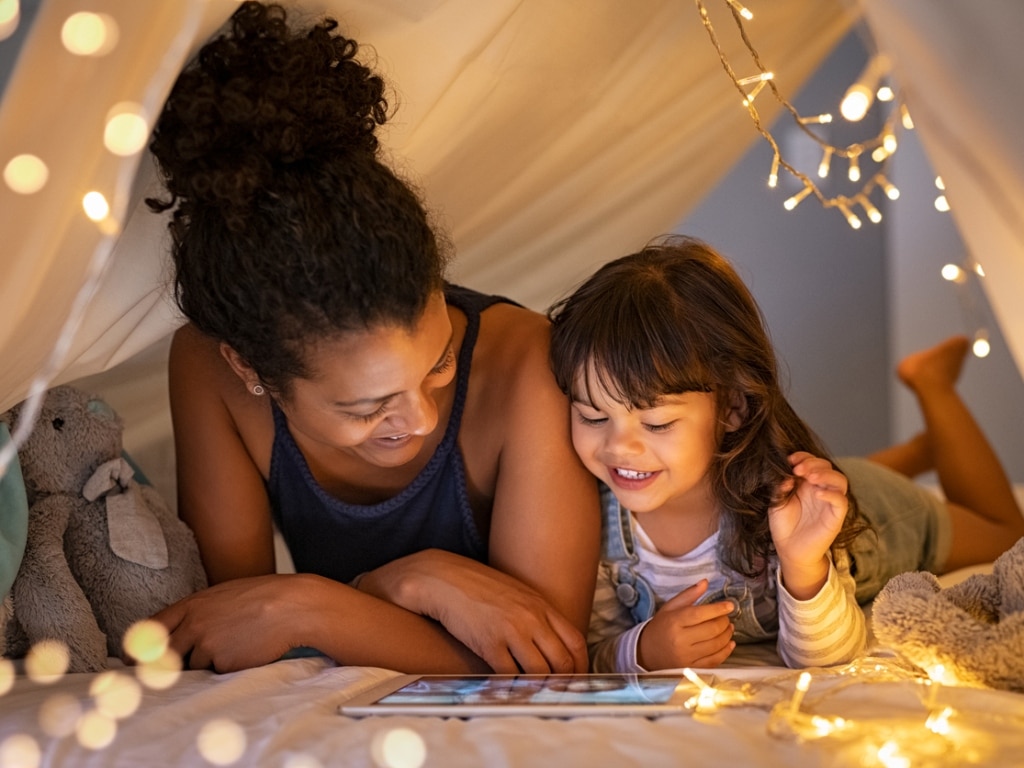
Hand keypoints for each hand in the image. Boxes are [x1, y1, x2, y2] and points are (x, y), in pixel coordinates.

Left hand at [151, 574, 310, 671]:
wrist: (293, 606)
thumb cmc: (264, 596)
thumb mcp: (224, 595)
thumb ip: (200, 611)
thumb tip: (181, 632)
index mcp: (193, 604)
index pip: (153, 628)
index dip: (142, 646)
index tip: (134, 658)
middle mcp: (193, 624)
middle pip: (165, 654)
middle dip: (168, 663)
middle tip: (172, 668)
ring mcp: (207, 645)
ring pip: (194, 665)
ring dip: (207, 662)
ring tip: (234, 644)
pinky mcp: (223, 663)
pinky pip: (217, 672)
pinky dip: (227, 667)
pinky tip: (245, 651)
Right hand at [357, 549, 587, 673]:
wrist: (443, 579)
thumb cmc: (479, 588)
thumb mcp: (516, 594)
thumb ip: (536, 616)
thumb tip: (551, 644)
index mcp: (541, 605)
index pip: (576, 641)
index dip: (581, 666)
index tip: (577, 679)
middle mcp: (531, 618)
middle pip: (562, 661)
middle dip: (564, 683)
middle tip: (558, 694)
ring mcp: (511, 631)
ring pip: (539, 672)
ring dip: (539, 688)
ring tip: (535, 696)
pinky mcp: (488, 643)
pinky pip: (509, 676)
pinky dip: (512, 688)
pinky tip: (510, 692)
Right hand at [637, 580, 735, 669]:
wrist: (647, 653)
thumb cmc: (661, 627)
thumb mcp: (670, 607)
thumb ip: (688, 594)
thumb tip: (706, 582)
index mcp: (674, 622)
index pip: (701, 614)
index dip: (718, 609)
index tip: (730, 605)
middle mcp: (681, 640)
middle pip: (712, 629)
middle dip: (724, 621)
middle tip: (726, 617)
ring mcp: (687, 656)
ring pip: (716, 645)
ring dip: (727, 635)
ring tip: (729, 627)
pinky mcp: (692, 668)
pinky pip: (715, 660)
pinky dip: (726, 651)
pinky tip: (730, 643)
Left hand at [769, 452, 848, 598]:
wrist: (788, 549)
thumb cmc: (783, 524)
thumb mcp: (777, 501)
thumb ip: (781, 487)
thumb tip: (786, 475)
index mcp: (807, 483)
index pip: (813, 462)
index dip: (804, 457)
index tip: (790, 459)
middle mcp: (821, 489)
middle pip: (828, 467)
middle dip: (813, 463)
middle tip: (798, 469)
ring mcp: (829, 502)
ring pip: (840, 481)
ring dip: (826, 475)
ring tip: (810, 477)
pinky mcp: (836, 517)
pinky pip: (841, 502)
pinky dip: (832, 495)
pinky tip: (818, 493)